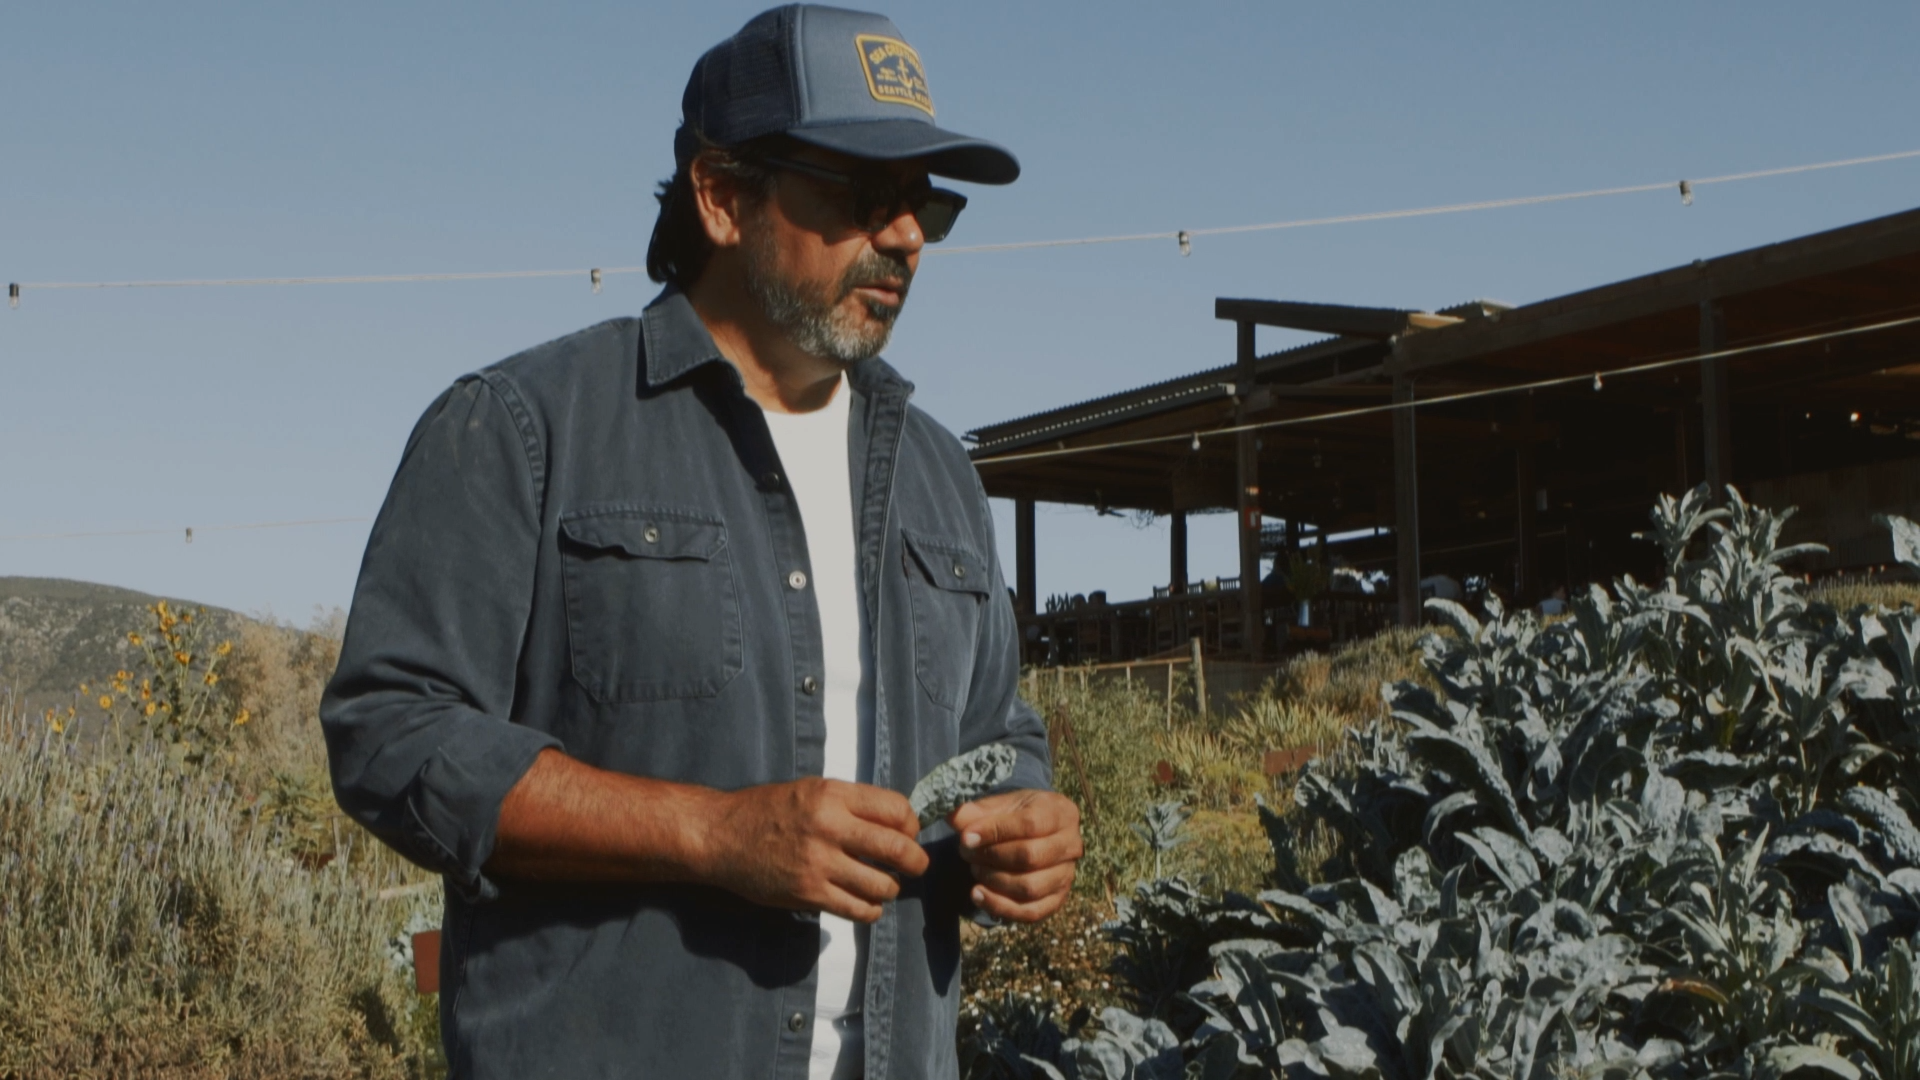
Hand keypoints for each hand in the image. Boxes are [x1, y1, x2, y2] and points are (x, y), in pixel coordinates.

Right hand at [699, 778, 928, 922]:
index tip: (908, 833)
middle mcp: (830, 827)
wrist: (722, 836)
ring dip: (891, 888)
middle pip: (897, 849)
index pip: (896, 810)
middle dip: (916, 861)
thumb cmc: (768, 810)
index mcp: (833, 795)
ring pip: (882, 885)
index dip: (911, 824)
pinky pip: (858, 909)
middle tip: (916, 865)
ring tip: (885, 885)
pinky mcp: (808, 894)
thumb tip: (897, 822)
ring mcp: (819, 863)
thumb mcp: (811, 790)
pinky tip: (867, 903)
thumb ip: (851, 804)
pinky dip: (871, 910)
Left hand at [949, 790, 1082, 922]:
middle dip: (992, 857)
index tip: (966, 836)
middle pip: (1031, 857)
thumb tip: (953, 818)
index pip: (1030, 824)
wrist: (1035, 831)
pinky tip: (977, 894)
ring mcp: (1067, 875)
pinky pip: (1030, 912)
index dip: (995, 831)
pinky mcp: (1057, 900)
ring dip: (994, 881)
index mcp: (1061, 812)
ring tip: (974, 868)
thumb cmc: (1017, 814)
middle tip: (966, 852)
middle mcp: (1072, 845)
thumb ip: (977, 810)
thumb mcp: (1000, 803)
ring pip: (1030, 887)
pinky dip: (1000, 906)